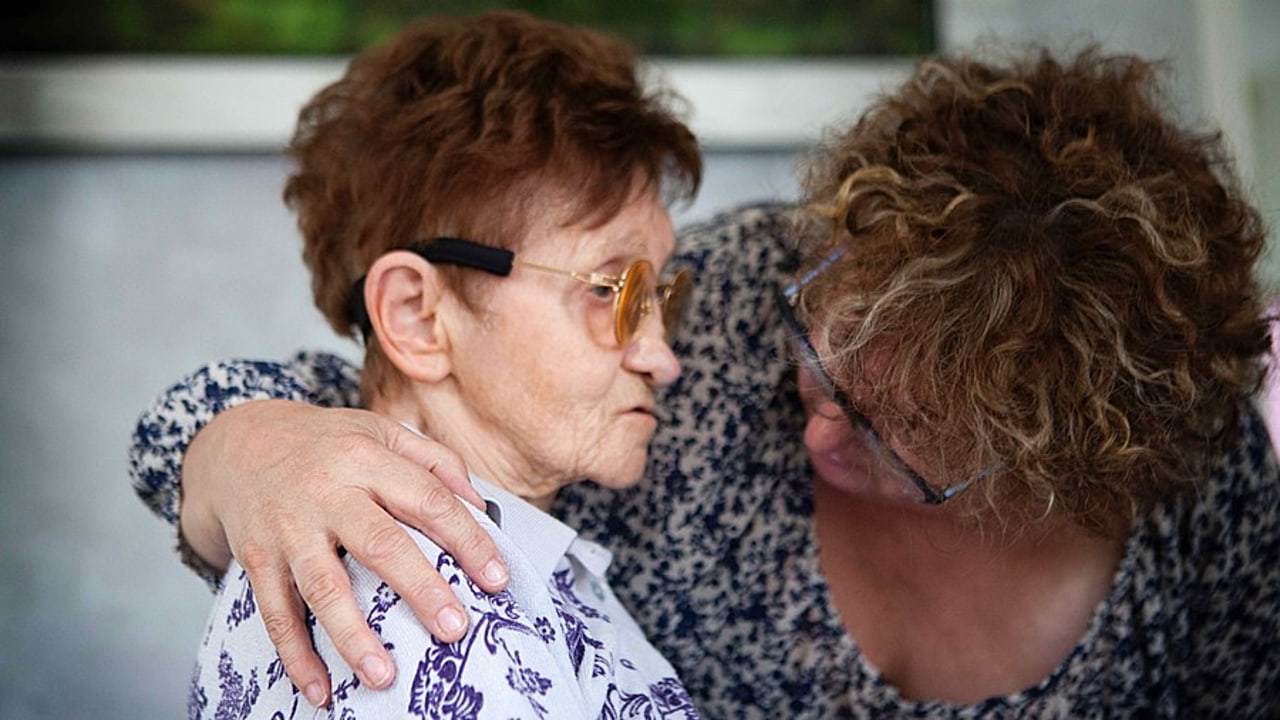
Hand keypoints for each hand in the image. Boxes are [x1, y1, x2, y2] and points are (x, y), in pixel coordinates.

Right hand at [179, 399, 509, 707]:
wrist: (238, 442)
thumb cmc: (327, 444)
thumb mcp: (380, 431)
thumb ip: (435, 460)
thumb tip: (480, 508)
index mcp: (366, 458)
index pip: (427, 499)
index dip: (466, 539)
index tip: (496, 579)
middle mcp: (326, 492)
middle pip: (379, 543)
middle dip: (420, 589)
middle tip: (455, 629)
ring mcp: (288, 528)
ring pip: (323, 586)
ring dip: (353, 636)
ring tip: (384, 676)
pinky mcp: (256, 557)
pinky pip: (275, 613)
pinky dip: (295, 656)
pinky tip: (320, 690)